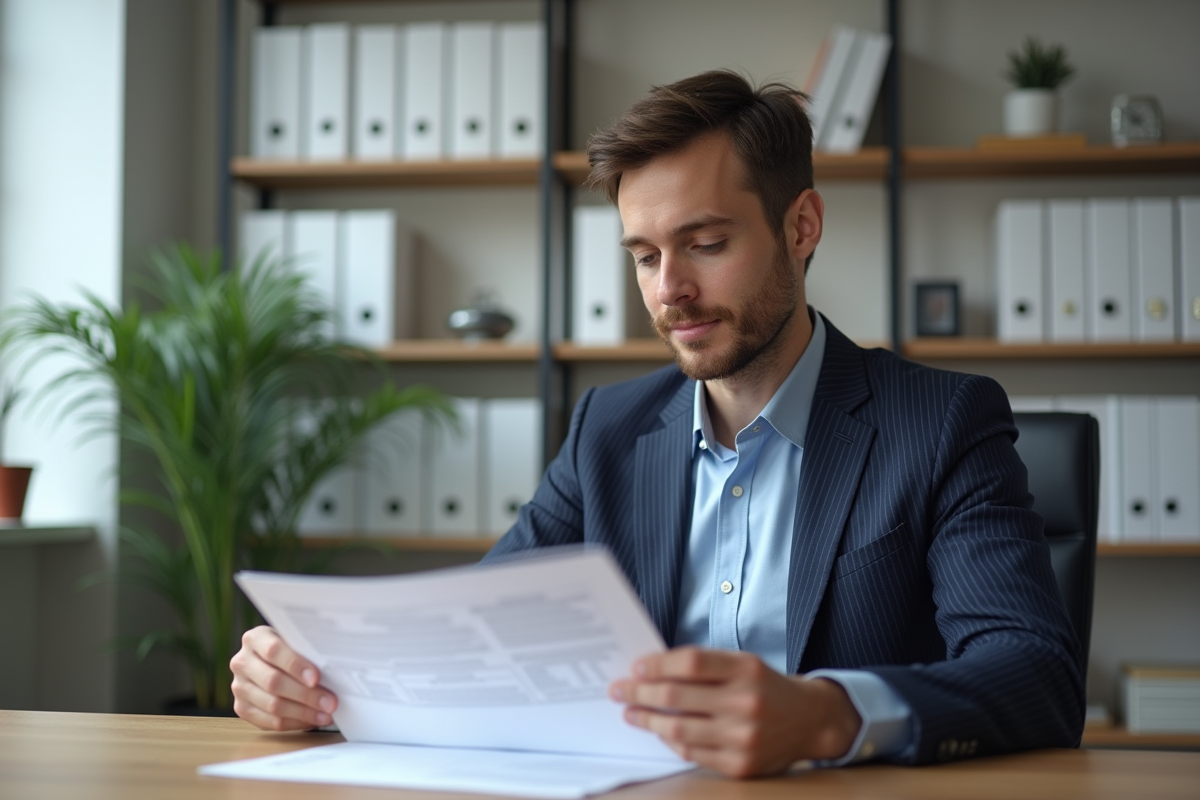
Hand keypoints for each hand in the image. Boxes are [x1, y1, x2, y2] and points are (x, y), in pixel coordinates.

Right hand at [230, 625, 338, 731]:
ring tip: (326, 714)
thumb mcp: (295, 641)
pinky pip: (269, 721)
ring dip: (303, 712)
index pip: (273, 651)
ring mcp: (239, 687)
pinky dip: (294, 723)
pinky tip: (312, 720)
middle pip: (273, 682)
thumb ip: (307, 650)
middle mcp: (242, 662)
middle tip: (330, 702)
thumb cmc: (290, 648)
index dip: (295, 665)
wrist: (268, 659)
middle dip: (306, 694)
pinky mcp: (242, 708)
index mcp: (254, 639)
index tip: (316, 678)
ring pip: (272, 705)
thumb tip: (335, 669)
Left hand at [608, 647, 860, 777]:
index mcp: (746, 669)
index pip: (690, 663)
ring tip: (630, 712)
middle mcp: (746, 702)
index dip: (657, 664)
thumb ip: (704, 666)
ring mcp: (743, 737)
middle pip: (678, 697)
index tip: (635, 667)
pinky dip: (670, 741)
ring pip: (679, 730)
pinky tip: (659, 731)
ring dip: (647, 720)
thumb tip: (651, 671)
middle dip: (640, 693)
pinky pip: (692, 753)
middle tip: (618, 690)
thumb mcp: (743, 663)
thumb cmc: (766, 686)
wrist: (810, 720)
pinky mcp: (740, 765)